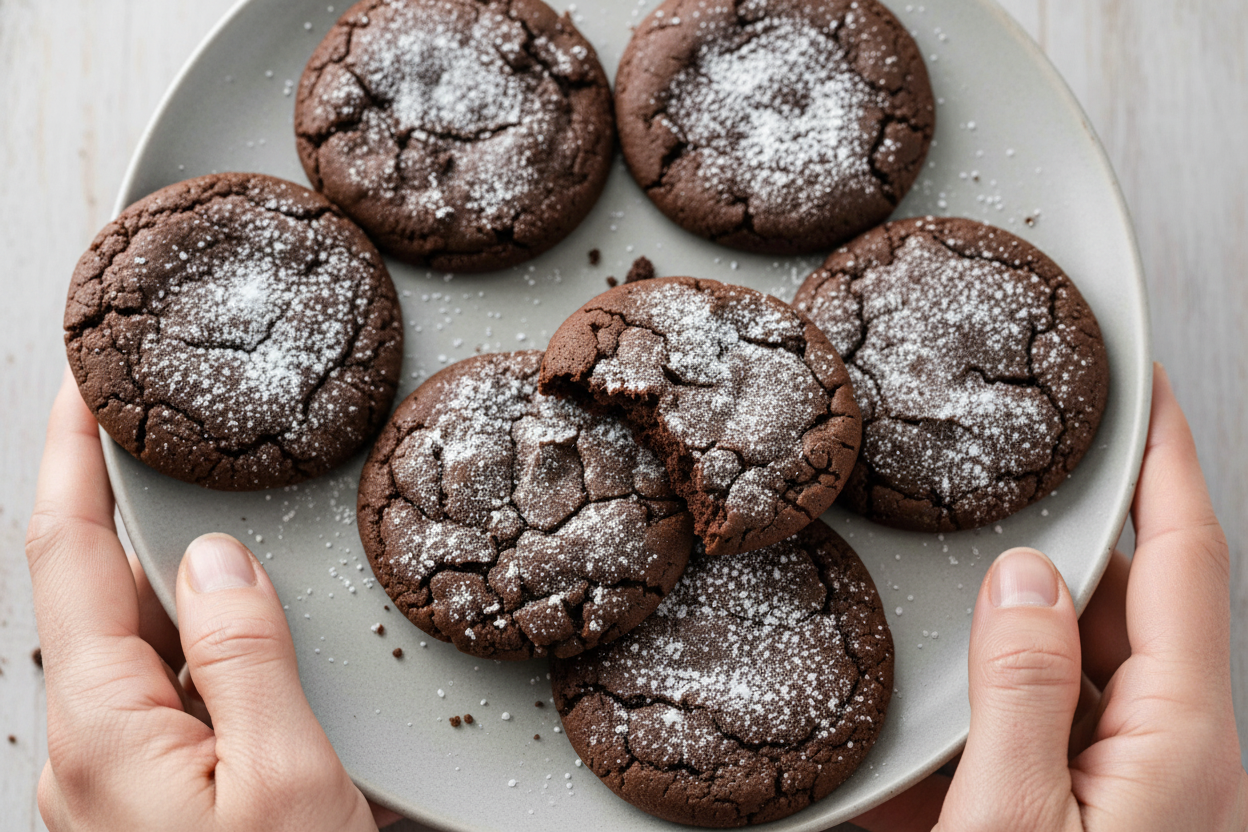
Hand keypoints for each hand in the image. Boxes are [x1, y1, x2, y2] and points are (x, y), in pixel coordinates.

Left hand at [26, 370, 394, 830]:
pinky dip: (190, 631)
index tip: (81, 384)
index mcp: (103, 732)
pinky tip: (238, 626)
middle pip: (93, 590)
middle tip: (162, 431)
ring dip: (163, 570)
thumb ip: (242, 658)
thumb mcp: (284, 784)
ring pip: (131, 639)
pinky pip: (160, 685)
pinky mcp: (148, 795)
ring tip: (213, 519)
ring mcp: (113, 777)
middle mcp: (87, 750)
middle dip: (123, 503)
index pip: (69, 556)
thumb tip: (211, 558)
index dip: (73, 461)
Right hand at [853, 364, 1247, 831]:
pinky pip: (1043, 742)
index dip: (1167, 461)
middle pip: (1120, 611)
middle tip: (970, 541)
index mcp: (1179, 737)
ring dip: (996, 668)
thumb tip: (1024, 576)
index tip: (1145, 391)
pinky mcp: (1100, 817)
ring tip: (923, 693)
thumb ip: (1020, 687)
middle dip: (1043, 568)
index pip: (1184, 556)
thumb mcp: (1010, 817)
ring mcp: (1141, 789)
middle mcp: (1175, 753)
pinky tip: (922, 773)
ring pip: (1072, 676)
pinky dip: (981, 738)